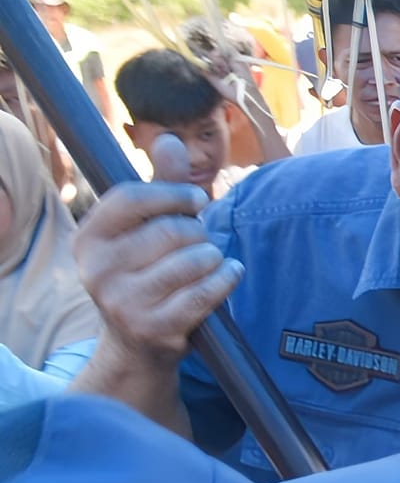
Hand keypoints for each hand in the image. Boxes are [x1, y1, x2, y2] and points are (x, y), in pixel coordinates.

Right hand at [74, 136, 240, 368]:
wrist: (136, 344)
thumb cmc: (146, 272)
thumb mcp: (143, 229)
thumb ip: (160, 185)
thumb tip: (169, 138)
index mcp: (88, 239)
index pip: (131, 198)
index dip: (172, 194)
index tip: (196, 200)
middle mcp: (97, 270)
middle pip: (171, 230)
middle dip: (198, 232)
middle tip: (200, 242)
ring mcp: (123, 303)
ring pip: (193, 261)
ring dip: (213, 257)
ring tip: (208, 262)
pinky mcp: (155, 328)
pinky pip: (206, 292)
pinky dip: (227, 278)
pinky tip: (229, 273)